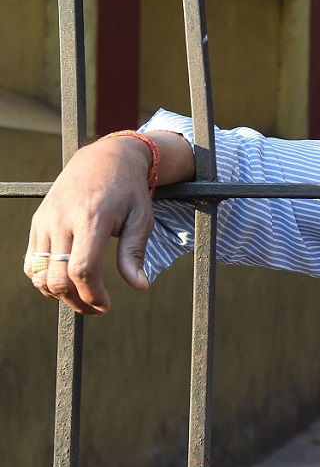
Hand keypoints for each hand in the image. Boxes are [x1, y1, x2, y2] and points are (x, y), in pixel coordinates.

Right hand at [25, 137, 155, 314]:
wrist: (104, 158)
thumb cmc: (128, 190)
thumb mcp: (141, 218)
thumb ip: (134, 253)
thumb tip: (140, 287)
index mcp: (92, 218)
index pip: (82, 269)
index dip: (92, 295)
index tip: (105, 305)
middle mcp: (63, 220)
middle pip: (58, 277)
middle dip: (77, 301)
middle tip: (97, 308)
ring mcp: (45, 221)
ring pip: (39, 274)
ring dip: (58, 293)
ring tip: (82, 297)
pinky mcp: (37, 222)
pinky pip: (31, 262)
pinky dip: (44, 278)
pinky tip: (65, 281)